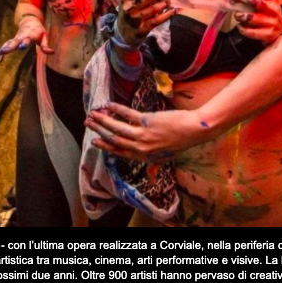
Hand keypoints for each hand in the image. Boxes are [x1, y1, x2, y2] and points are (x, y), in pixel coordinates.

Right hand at [0, 15, 53, 61]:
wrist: (30, 21)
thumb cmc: (39, 30)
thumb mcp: (44, 36)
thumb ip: (45, 45)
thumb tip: (52, 53)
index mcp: (30, 36)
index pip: (27, 40)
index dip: (24, 43)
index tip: (22, 47)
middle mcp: (21, 37)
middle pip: (15, 42)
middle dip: (10, 47)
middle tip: (4, 51)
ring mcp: (16, 38)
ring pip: (9, 43)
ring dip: (3, 48)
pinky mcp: (13, 40)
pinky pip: (6, 45)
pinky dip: (2, 52)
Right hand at [84, 104, 208, 161]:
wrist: (193, 130)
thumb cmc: (180, 142)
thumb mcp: (166, 158)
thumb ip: (155, 167)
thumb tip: (151, 177)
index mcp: (143, 156)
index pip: (119, 151)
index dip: (105, 146)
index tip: (94, 141)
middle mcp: (141, 147)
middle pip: (114, 139)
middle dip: (99, 130)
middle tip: (88, 123)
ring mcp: (143, 135)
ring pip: (117, 128)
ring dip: (103, 120)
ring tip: (93, 114)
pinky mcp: (148, 121)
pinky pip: (128, 114)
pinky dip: (117, 109)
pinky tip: (109, 105)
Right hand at [118, 0, 174, 45]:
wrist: (124, 32)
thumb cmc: (130, 11)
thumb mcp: (128, 0)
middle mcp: (129, 9)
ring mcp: (136, 19)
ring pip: (155, 9)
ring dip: (164, 3)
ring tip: (167, 1)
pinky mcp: (143, 28)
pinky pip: (158, 20)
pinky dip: (168, 14)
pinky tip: (172, 10)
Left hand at [231, 0, 281, 44]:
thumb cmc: (270, 15)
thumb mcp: (268, 2)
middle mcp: (273, 9)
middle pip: (254, 0)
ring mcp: (271, 23)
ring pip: (250, 17)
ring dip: (240, 15)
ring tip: (237, 15)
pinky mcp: (268, 34)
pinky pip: (249, 31)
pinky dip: (242, 28)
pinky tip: (241, 26)